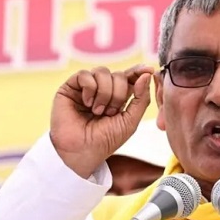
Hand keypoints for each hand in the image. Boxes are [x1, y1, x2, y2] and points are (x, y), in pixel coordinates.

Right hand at [49, 64, 153, 178]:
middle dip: (119, 94)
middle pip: (118, 75)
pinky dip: (90, 88)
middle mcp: (103, 89)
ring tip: (97, 111)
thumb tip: (148, 73)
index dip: (139, 71)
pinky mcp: (71, 87)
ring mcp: (87, 87)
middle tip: (110, 113)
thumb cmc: (106, 140)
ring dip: (104, 93)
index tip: (149, 69)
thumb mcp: (130, 121)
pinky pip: (84, 74)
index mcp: (119, 97)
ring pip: (102, 72)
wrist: (82, 151)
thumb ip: (141, 98)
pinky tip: (87, 103)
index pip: (130, 77)